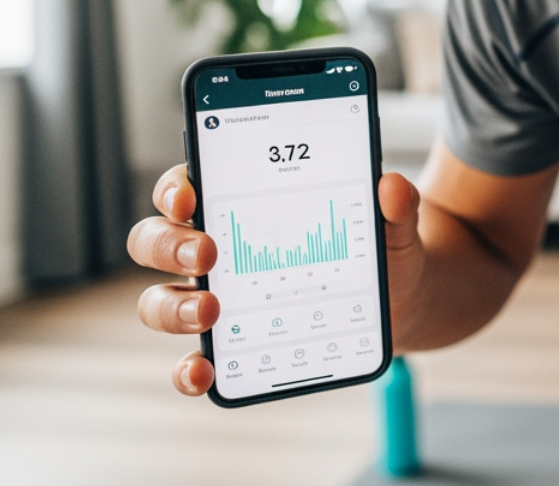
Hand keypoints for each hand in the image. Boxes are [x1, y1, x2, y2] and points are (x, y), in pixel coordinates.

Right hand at [126, 165, 423, 396]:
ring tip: (211, 312)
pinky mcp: (232, 345)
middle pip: (156, 239)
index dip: (176, 188)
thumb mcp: (393, 227)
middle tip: (208, 254)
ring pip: (159, 299)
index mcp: (243, 204)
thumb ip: (394, 207)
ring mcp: (217, 299)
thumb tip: (392, 186)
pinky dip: (188, 370)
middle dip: (169, 245)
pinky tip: (205, 372)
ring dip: (171, 307)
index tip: (191, 197)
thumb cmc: (380, 251)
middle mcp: (217, 249)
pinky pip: (191, 360)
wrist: (402, 304)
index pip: (187, 186)